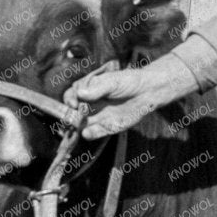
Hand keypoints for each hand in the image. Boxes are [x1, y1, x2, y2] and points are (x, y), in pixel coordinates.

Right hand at [67, 54, 196, 138]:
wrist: (148, 92)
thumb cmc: (128, 82)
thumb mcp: (112, 82)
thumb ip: (97, 89)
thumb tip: (79, 93)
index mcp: (88, 90)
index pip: (71, 95)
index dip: (69, 100)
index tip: (73, 103)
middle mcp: (90, 104)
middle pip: (72, 112)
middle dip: (68, 116)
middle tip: (70, 118)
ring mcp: (97, 116)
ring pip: (80, 124)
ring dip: (76, 127)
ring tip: (77, 127)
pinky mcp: (107, 127)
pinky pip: (94, 133)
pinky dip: (89, 134)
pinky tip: (86, 133)